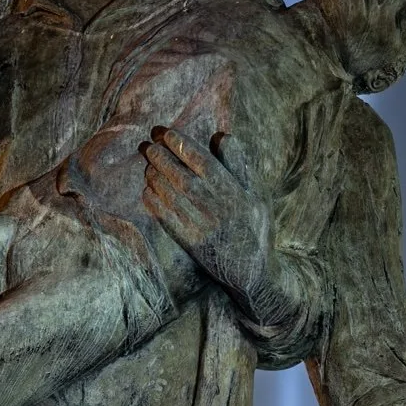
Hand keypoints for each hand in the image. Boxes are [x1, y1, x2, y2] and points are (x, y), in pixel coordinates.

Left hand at [141, 127, 279, 317]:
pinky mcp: (189, 242)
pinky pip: (166, 218)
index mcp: (232, 191)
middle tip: (149, 144)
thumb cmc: (257, 227)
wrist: (253, 271)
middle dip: (161, 157)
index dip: (181, 145)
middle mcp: (214, 207)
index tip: (167, 134)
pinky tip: (148, 190)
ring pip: (170, 194)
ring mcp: (200, 226)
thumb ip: (239, 165)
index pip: (200, 160)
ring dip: (155, 176)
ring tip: (147, 163)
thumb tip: (222, 136)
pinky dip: (154, 202)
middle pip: (180, 175)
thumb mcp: (258, 193)